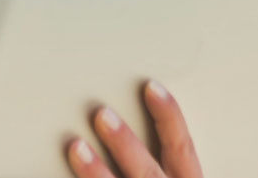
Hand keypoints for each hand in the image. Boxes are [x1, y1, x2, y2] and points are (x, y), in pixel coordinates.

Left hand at [66, 81, 202, 177]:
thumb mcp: (167, 177)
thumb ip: (151, 157)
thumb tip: (110, 113)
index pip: (181, 149)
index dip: (169, 118)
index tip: (150, 87)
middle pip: (149, 173)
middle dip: (126, 145)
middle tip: (101, 114)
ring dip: (98, 173)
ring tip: (76, 147)